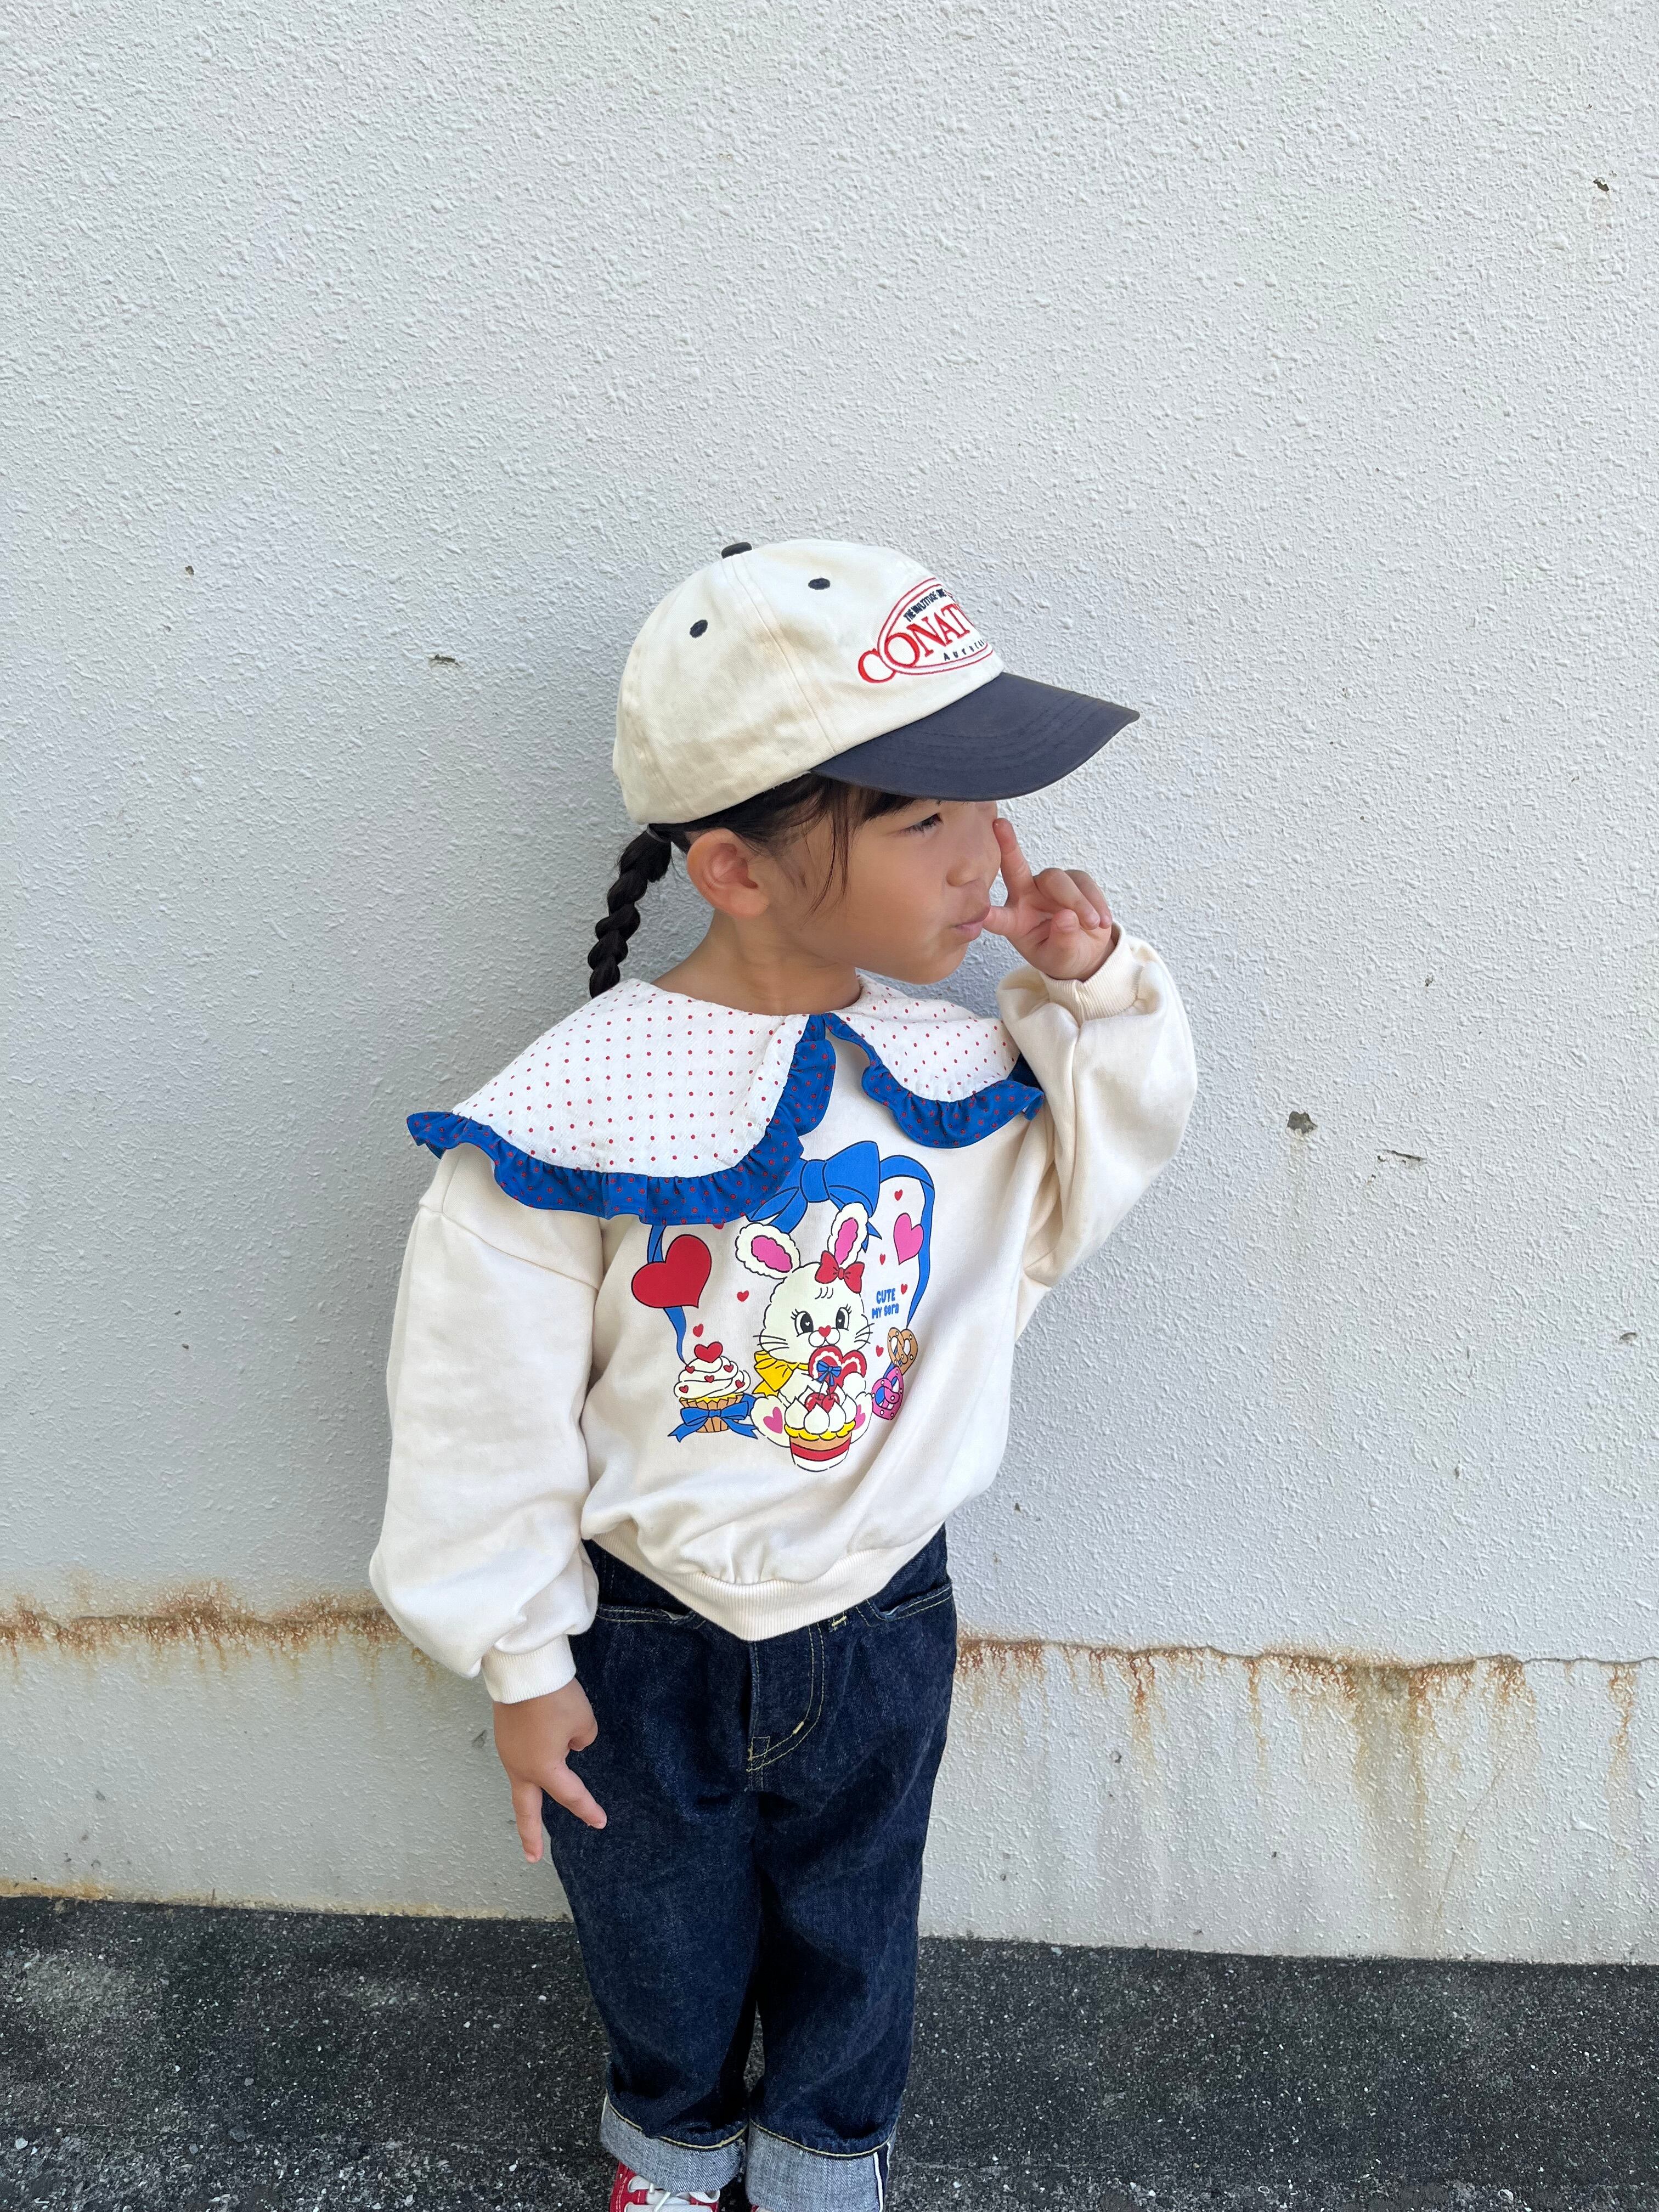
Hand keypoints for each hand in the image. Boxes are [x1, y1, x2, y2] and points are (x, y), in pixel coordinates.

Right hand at [493, 1679, 605, 1858]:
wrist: (523, 1669)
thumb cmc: (555, 1698)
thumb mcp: (582, 1722)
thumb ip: (581, 1740)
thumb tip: (570, 1744)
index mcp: (543, 1769)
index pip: (571, 1795)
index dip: (587, 1809)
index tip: (600, 1822)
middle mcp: (520, 1766)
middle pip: (526, 1809)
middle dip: (530, 1835)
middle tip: (533, 1857)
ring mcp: (507, 1751)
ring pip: (522, 1782)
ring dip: (532, 1794)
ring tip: (538, 1809)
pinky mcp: (504, 1734)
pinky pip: (520, 1758)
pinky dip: (530, 1765)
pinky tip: (538, 1760)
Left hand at [983, 817, 1119, 981]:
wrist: (1087, 950)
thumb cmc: (1063, 955)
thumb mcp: (1061, 958)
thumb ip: (1062, 941)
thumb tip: (1066, 917)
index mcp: (1014, 921)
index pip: (998, 917)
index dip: (989, 915)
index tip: (980, 913)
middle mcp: (1026, 897)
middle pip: (1017, 870)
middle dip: (1008, 846)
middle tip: (1000, 825)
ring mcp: (1048, 885)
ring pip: (1059, 881)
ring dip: (1078, 902)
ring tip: (1092, 924)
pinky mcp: (1073, 879)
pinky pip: (1083, 883)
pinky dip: (1095, 902)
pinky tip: (1101, 921)